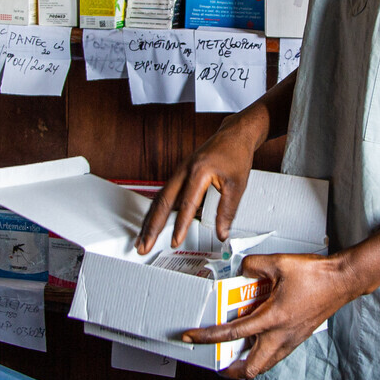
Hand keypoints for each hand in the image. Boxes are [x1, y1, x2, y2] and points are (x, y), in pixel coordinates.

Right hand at [135, 107, 268, 253]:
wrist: (234, 134)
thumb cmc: (236, 155)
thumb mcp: (237, 185)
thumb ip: (227, 211)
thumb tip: (221, 232)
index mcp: (198, 171)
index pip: (187, 204)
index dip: (180, 225)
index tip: (175, 241)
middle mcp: (184, 170)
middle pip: (162, 202)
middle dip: (152, 226)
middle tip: (144, 245)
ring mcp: (179, 171)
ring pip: (159, 198)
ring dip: (149, 220)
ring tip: (142, 238)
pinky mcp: (179, 174)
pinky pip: (164, 194)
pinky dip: (156, 210)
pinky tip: (151, 222)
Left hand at [180, 251, 363, 378]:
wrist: (342, 281)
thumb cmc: (316, 275)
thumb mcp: (279, 263)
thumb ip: (254, 265)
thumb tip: (242, 270)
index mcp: (273, 319)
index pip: (233, 333)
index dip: (208, 337)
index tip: (192, 337)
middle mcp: (281, 336)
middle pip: (251, 368)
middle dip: (231, 370)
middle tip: (218, 362)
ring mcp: (291, 340)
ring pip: (265, 365)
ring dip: (248, 364)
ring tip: (234, 356)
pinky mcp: (298, 338)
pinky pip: (275, 355)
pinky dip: (262, 354)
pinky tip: (257, 341)